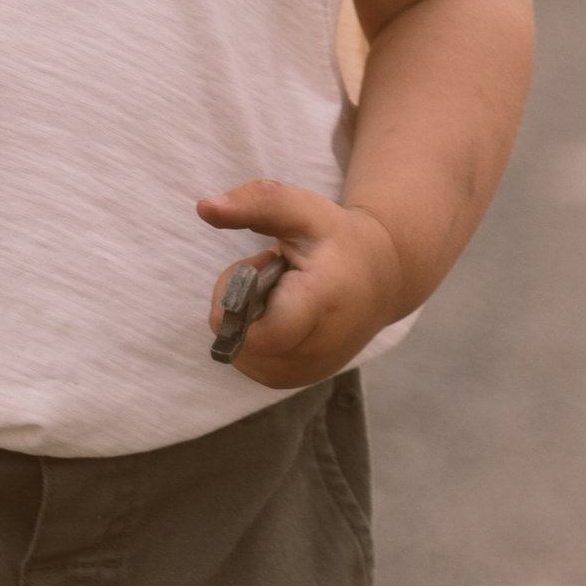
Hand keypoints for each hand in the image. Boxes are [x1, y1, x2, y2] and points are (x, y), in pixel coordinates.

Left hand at [195, 181, 405, 388]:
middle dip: (241, 300)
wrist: (381, 280)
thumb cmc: (336, 241)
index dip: (240, 297)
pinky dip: (252, 335)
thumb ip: (256, 203)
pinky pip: (244, 359)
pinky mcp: (291, 382)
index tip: (264, 263)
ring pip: (236, 348)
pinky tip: (282, 315)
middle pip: (237, 335)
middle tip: (274, 274)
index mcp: (320, 306)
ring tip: (282, 295)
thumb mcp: (303, 210)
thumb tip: (204, 207)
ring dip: (246, 318)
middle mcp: (315, 352)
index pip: (257, 332)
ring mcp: (303, 374)